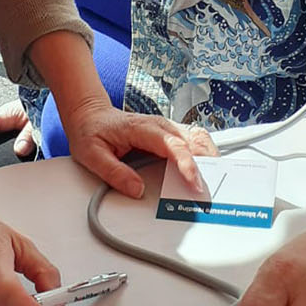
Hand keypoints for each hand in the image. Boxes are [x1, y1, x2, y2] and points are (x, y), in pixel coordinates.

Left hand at [60, 97, 217, 199]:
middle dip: (207, 163)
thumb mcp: (91, 155)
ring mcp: (168, 129)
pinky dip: (206, 157)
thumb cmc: (91, 132)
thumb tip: (137, 189)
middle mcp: (160, 126)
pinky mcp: (171, 135)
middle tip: (211, 189)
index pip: (172, 145)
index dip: (186, 164)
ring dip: (210, 159)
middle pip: (194, 139)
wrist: (90, 115)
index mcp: (142, 128)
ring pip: (199, 138)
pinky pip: (195, 142)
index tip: (193, 183)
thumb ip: (114, 172)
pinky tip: (208, 173)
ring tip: (215, 183)